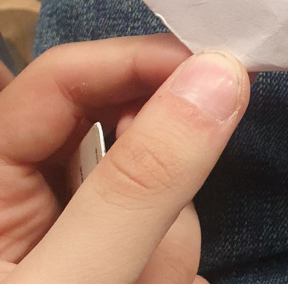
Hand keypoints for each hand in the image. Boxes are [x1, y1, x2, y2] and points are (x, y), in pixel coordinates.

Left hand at [0, 34, 249, 282]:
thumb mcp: (73, 280)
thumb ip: (140, 183)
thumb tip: (219, 74)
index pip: (65, 76)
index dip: (142, 62)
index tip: (221, 71)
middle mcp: (29, 189)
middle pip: (125, 127)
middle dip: (162, 179)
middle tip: (156, 240)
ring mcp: (75, 225)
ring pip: (157, 181)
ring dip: (168, 242)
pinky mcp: (113, 252)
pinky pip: (165, 228)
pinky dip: (170, 263)